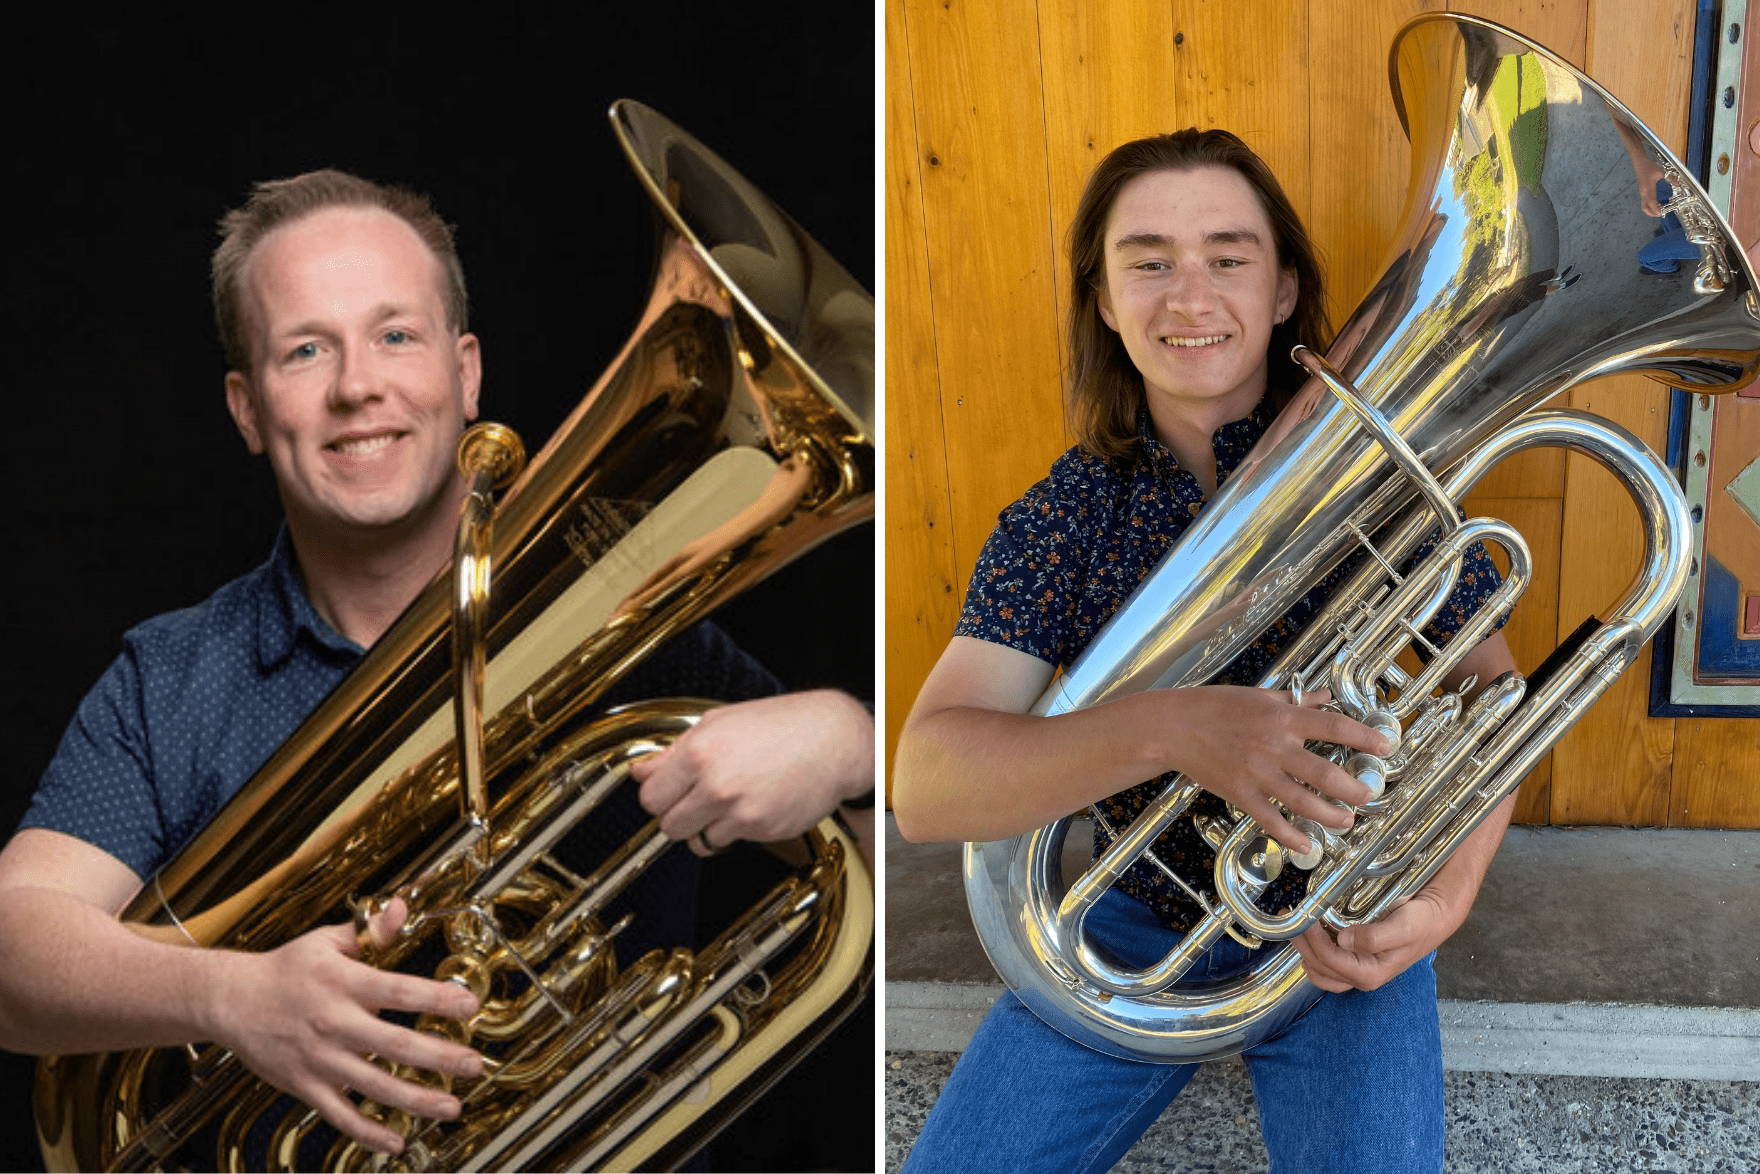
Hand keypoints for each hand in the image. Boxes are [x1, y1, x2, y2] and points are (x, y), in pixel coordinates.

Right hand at [205, 898, 482, 1154]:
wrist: (231, 1000)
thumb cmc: (285, 969)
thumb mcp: (328, 941)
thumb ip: (370, 932)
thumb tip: (401, 908)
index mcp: (343, 983)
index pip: (398, 991)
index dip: (436, 999)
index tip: (470, 1006)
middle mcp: (334, 1022)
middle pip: (394, 1044)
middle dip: (440, 1057)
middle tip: (474, 1065)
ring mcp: (320, 1058)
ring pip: (374, 1085)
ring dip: (416, 1100)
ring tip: (451, 1106)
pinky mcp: (305, 1085)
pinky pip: (340, 1115)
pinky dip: (368, 1132)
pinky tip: (396, 1141)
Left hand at [631, 690, 872, 855]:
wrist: (834, 741)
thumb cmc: (781, 725)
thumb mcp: (721, 722)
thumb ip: (676, 750)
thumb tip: (642, 771)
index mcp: (700, 752)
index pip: (650, 796)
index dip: (657, 795)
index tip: (666, 792)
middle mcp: (716, 784)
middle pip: (668, 825)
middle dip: (677, 815)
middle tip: (695, 800)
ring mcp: (739, 811)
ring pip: (696, 841)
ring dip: (704, 828)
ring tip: (726, 803)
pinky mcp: (761, 830)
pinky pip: (730, 842)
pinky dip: (735, 830)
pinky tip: (752, 804)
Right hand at [1156, 685, 1386, 855]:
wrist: (1174, 726)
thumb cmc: (1216, 706)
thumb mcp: (1260, 696)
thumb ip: (1296, 699)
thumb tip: (1325, 695)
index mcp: (1283, 718)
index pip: (1333, 726)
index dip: (1363, 738)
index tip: (1386, 747)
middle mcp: (1274, 746)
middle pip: (1325, 773)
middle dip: (1354, 789)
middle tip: (1368, 795)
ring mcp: (1257, 772)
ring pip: (1303, 801)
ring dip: (1330, 815)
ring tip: (1347, 821)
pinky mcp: (1240, 793)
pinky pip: (1271, 819)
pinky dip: (1291, 835)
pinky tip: (1307, 844)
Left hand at [1292, 886, 1456, 992]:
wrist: (1433, 918)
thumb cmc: (1420, 923)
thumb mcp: (1402, 928)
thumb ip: (1374, 937)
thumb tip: (1344, 939)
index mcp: (1370, 974)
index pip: (1330, 960)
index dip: (1312, 939)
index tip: (1303, 918)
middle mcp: (1361, 977)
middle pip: (1319, 966)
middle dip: (1301, 943)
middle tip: (1288, 918)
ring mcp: (1357, 970)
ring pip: (1320, 968)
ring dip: (1304, 949)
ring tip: (1294, 926)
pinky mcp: (1355, 959)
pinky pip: (1327, 963)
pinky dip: (1314, 950)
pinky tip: (1309, 934)